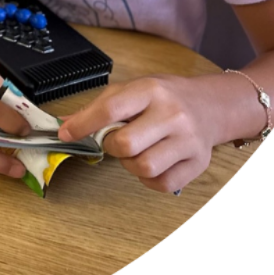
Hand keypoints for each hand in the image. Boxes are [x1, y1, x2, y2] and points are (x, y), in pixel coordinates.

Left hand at [57, 75, 213, 193]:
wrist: (209, 105)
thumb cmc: (163, 98)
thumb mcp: (132, 90)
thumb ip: (99, 107)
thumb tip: (64, 125)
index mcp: (151, 90)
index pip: (111, 109)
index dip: (83, 124)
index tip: (66, 134)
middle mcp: (172, 114)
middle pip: (126, 144)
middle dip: (112, 146)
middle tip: (115, 141)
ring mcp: (188, 140)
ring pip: (144, 168)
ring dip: (130, 165)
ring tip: (135, 152)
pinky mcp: (198, 164)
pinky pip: (163, 184)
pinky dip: (149, 180)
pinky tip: (151, 163)